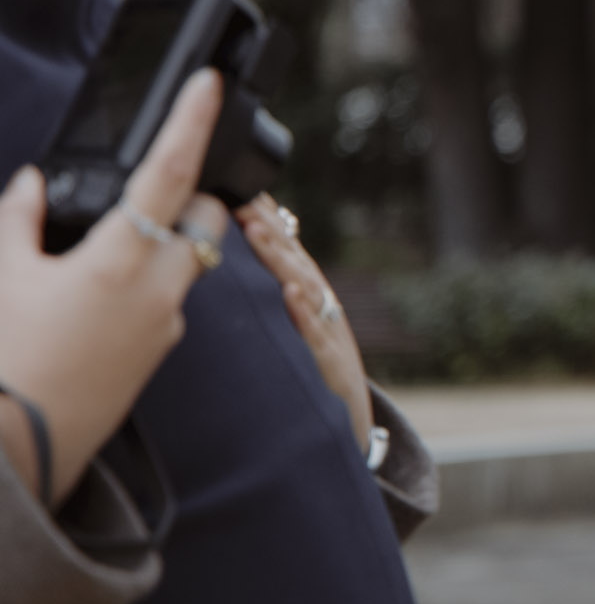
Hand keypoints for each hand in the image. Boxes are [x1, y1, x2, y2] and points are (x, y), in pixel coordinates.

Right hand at [0, 68, 228, 504]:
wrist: (15, 448)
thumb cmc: (3, 359)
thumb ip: (21, 218)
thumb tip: (36, 184)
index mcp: (122, 260)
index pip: (171, 173)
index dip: (192, 121)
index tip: (209, 84)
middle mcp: (160, 291)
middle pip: (205, 220)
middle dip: (189, 195)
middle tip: (145, 185)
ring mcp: (166, 326)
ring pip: (189, 262)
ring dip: (163, 240)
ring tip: (103, 243)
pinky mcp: (158, 354)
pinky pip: (167, 301)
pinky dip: (145, 280)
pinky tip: (93, 290)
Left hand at [234, 193, 372, 453]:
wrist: (348, 420)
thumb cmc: (312, 368)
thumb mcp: (294, 323)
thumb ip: (276, 287)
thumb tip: (246, 242)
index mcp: (305, 294)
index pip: (282, 245)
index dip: (262, 214)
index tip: (236, 183)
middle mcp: (318, 305)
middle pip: (291, 258)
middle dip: (265, 226)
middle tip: (238, 196)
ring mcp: (326, 331)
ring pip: (303, 287)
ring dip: (279, 258)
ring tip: (255, 231)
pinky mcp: (330, 363)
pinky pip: (315, 335)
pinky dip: (303, 313)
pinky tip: (289, 294)